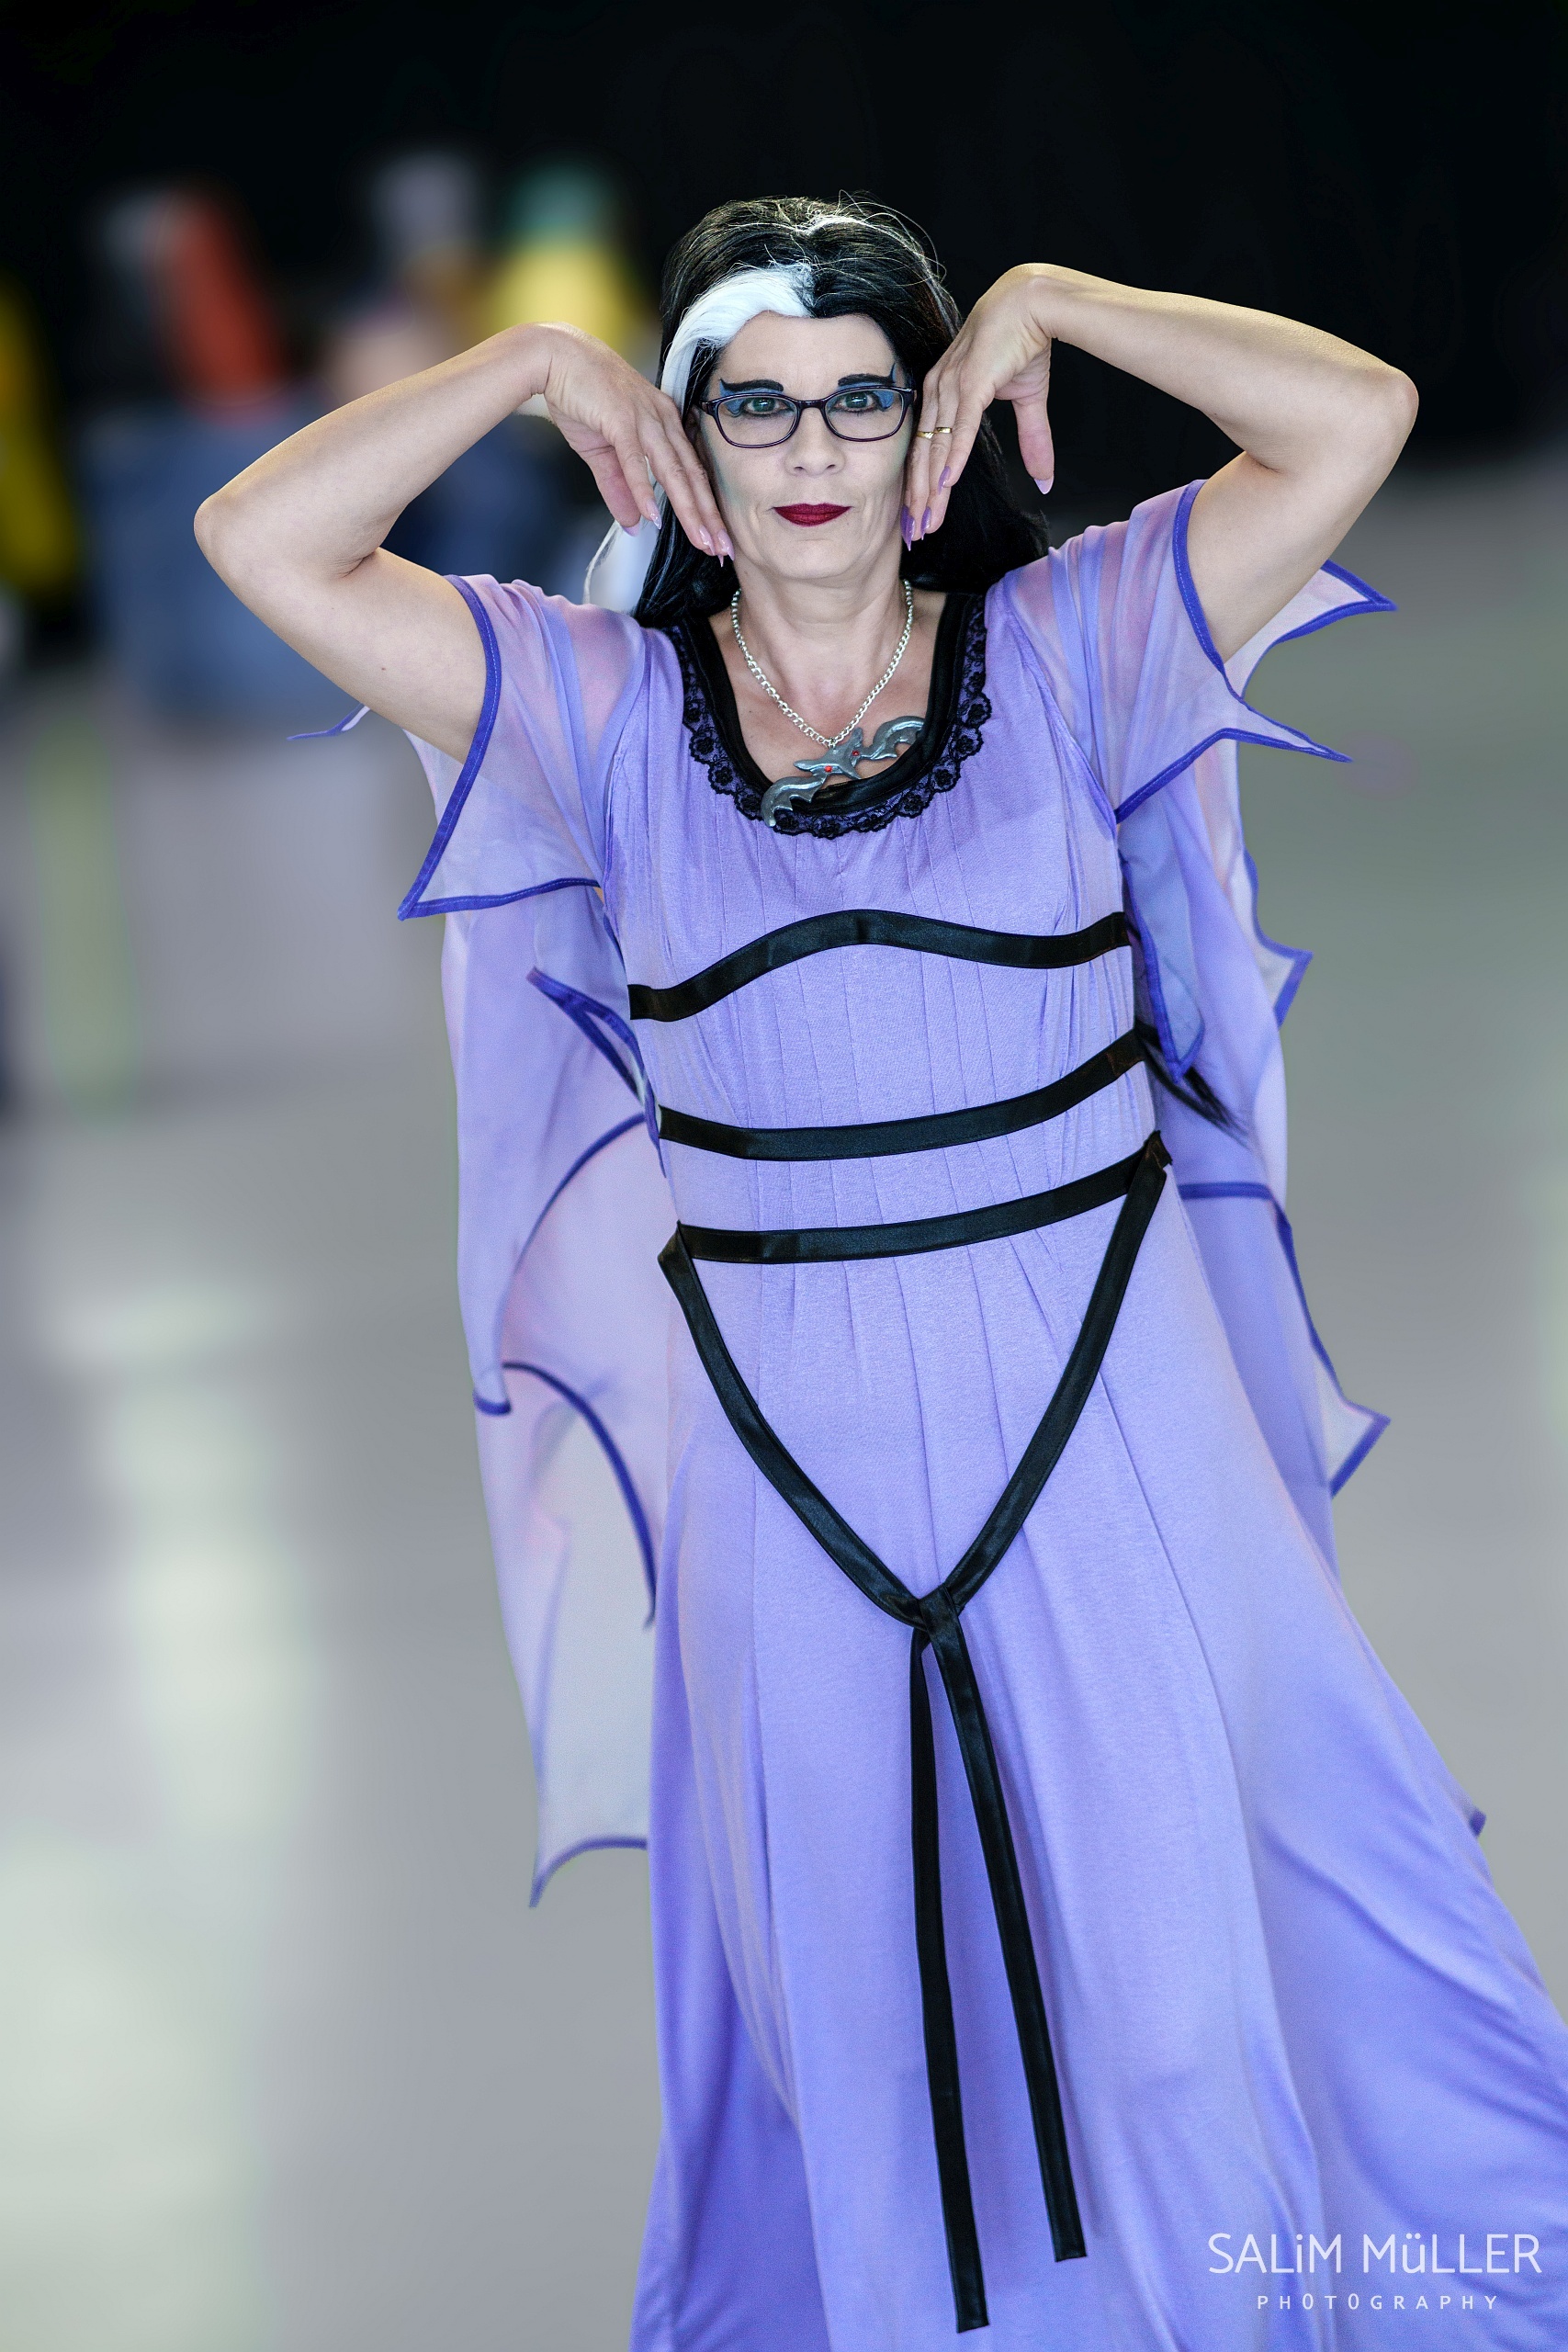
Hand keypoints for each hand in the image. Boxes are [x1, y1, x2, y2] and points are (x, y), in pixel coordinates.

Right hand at [537, 324, 732, 557]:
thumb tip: (634, 524)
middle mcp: (662, 419)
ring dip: (687, 508)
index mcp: (663, 423)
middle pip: (691, 475)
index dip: (706, 507)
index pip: (692, 472)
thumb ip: (619, 488)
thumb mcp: (603, 451)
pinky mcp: (620, 418)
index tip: (717, 537)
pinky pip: (636, 459)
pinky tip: (653, 514)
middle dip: (708, 515)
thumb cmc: (582, 395)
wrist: (555, 356)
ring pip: (672, 470)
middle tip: (722, 549)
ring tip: (701, 539)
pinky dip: (644, 488)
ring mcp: (643, 417)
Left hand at [904, 266, 1054, 539]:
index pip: (927, 447)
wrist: (1034, 302)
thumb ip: (1032, 440)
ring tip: (926, 520)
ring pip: (936, 447)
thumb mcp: (1028, 399)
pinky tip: (946, 483)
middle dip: (919, 499)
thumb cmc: (1024, 341)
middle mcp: (940, 390)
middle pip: (924, 455)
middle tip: (915, 533)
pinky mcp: (971, 382)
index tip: (919, 516)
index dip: (922, 485)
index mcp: (944, 392)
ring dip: (930, 488)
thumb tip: (1045, 480)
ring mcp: (952, 386)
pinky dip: (952, 456)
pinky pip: (960, 427)